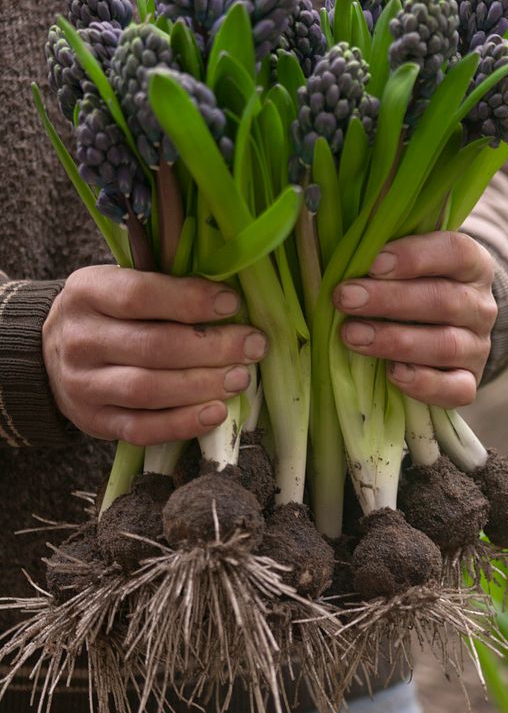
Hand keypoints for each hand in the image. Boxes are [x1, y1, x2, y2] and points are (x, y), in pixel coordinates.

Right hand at [42, 266, 266, 445]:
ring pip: (149, 390)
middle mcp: (80, 339)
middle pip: (153, 346)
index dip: (190, 300)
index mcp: (87, 292)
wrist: (51, 354)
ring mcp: (83, 385)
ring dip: (203, 385)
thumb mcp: (120, 283)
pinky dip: (183, 424)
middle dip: (212, 347)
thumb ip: (165, 285)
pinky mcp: (95, 421)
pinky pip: (142, 429)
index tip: (231, 303)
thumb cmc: (107, 313)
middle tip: (252, 344)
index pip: (140, 295)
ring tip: (240, 377)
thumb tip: (229, 299)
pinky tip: (217, 413)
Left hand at [333, 232, 496, 406]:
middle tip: (345, 297)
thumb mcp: (404, 262)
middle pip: (444, 300)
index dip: (415, 256)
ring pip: (446, 344)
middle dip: (390, 299)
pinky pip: (457, 389)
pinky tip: (393, 373)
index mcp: (471, 265)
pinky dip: (425, 383)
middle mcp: (480, 306)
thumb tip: (348, 249)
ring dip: (395, 340)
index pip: (455, 252)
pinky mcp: (469, 381)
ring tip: (351, 335)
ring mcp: (477, 347)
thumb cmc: (409, 287)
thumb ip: (383, 253)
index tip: (373, 262)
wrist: (440, 330)